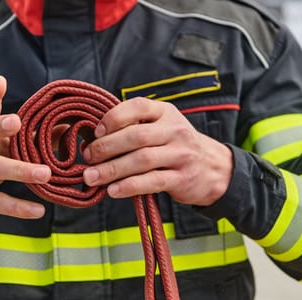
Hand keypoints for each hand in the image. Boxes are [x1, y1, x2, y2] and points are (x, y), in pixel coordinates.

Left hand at [82, 97, 232, 205]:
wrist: (214, 168)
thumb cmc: (176, 146)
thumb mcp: (162, 127)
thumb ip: (135, 126)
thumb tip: (93, 138)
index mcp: (166, 112)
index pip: (137, 107)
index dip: (113, 118)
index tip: (95, 132)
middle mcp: (174, 130)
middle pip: (135, 136)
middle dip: (106, 147)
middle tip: (87, 158)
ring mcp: (180, 154)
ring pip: (141, 160)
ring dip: (111, 169)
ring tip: (92, 177)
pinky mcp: (182, 178)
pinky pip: (151, 181)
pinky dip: (129, 186)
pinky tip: (113, 190)